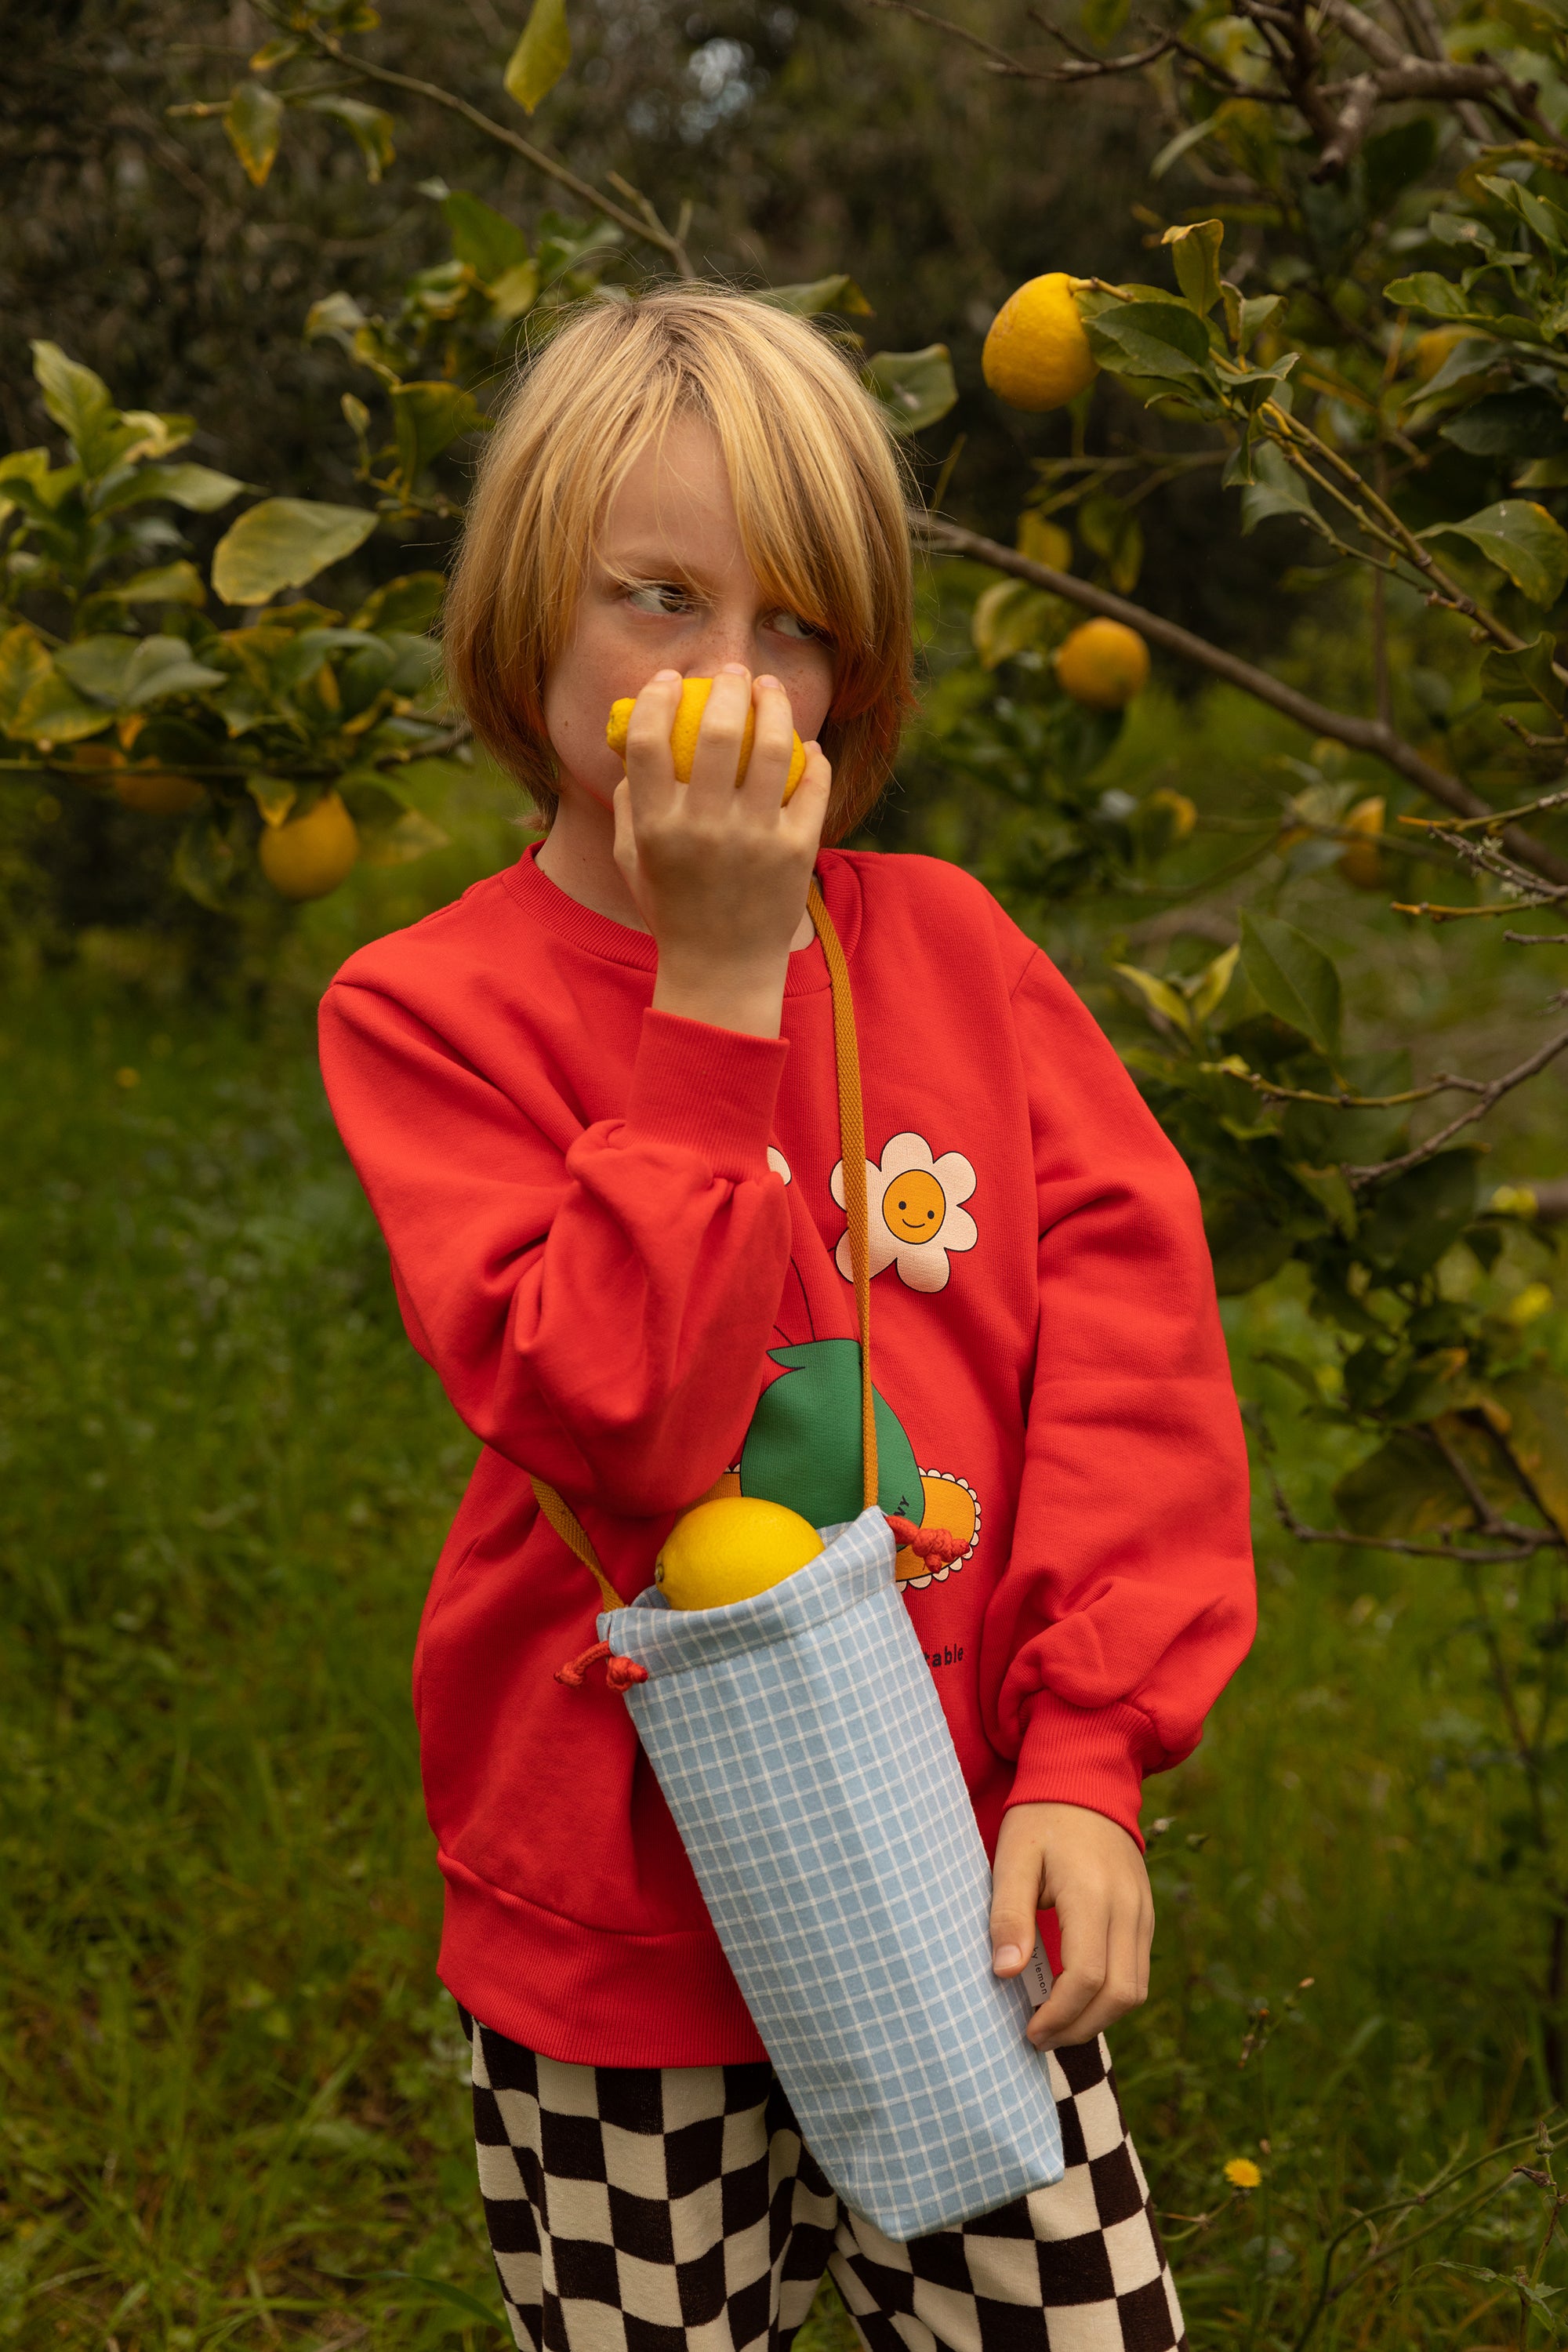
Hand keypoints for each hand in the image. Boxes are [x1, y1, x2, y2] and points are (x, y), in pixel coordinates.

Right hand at [614, 663, 830, 1039]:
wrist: (722, 971)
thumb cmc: (671, 907)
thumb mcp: (632, 860)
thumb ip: (628, 803)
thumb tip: (635, 743)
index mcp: (656, 828)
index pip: (647, 742)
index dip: (655, 698)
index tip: (668, 680)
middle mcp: (704, 830)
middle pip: (716, 731)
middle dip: (726, 686)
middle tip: (732, 672)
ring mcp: (755, 840)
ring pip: (773, 747)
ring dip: (774, 704)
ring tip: (770, 689)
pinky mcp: (797, 851)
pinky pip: (813, 786)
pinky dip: (812, 758)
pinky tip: (806, 746)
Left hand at [990, 1801, 1153, 2051]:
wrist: (1086, 1780)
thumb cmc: (1041, 1819)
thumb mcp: (1012, 1859)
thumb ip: (1009, 1915)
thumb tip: (1005, 1974)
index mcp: (1091, 1893)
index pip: (1086, 1976)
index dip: (1059, 2015)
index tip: (1028, 2030)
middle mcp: (1128, 1907)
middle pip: (1119, 1995)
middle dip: (1079, 2027)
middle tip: (1039, 2037)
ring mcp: (1143, 1912)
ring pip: (1136, 1990)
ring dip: (1099, 2018)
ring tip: (1057, 2023)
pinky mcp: (1146, 1915)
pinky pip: (1139, 1971)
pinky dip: (1112, 1996)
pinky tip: (1078, 1997)